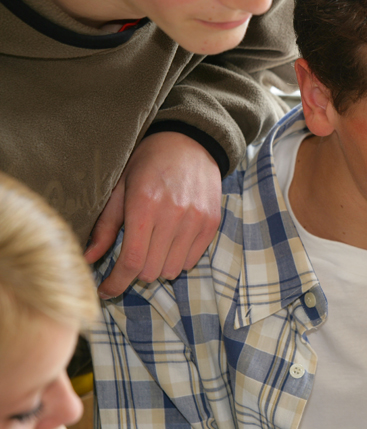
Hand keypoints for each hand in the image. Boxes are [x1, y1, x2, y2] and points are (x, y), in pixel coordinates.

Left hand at [84, 132, 221, 297]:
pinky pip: (192, 260)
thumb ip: (105, 226)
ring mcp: (196, 220)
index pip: (131, 260)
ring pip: (172, 269)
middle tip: (131, 256)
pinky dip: (178, 259)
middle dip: (136, 271)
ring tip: (153, 247)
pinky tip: (171, 241)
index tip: (106, 290)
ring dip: (158, 266)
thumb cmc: (148, 163)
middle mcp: (173, 215)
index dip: (116, 283)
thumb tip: (89, 258)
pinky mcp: (211, 223)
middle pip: (151, 270)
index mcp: (145, 205)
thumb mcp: (120, 187)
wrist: (190, 142)